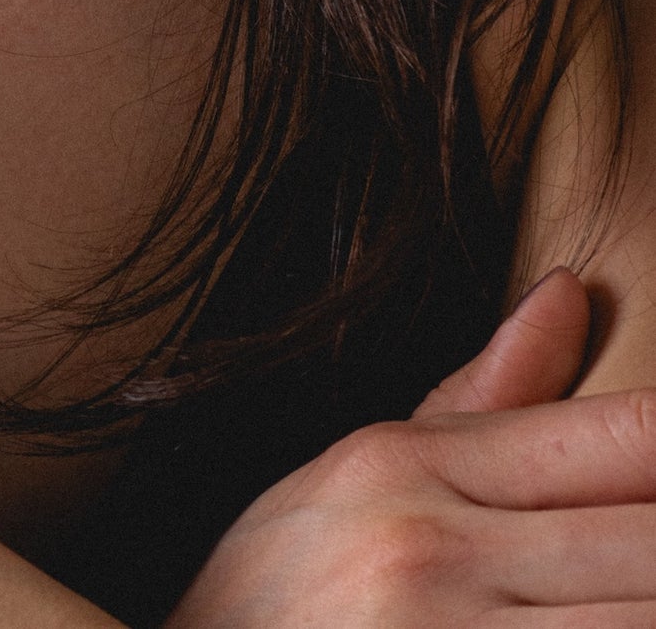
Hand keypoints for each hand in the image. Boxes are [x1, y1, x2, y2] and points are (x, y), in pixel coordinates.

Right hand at [166, 267, 655, 624]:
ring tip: (625, 582)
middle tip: (647, 542)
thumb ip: (483, 396)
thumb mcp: (356, 473)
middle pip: (655, 539)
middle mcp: (430, 549)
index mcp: (402, 464)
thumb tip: (570, 291)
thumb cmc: (271, 593)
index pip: (621, 438)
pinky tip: (604, 620)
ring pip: (643, 617)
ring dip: (650, 599)